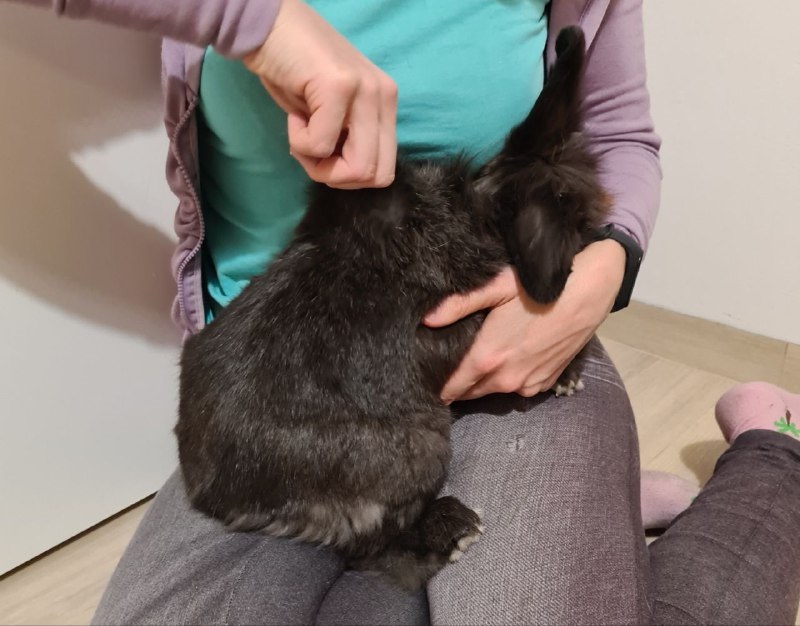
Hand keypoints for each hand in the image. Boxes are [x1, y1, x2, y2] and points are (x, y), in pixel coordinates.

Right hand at [242, 0, 397, 188]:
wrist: (267, 25)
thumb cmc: (294, 70)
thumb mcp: (332, 113)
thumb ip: (348, 139)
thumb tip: (346, 176)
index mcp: (386, 104)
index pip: (385, 169)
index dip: (350, 176)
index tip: (324, 153)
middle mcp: (383, 96)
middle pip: (376, 175)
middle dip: (336, 177)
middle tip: (310, 152)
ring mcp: (365, 91)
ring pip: (357, 168)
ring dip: (319, 165)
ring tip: (302, 134)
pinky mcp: (339, 87)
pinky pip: (321, 146)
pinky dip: (300, 144)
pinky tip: (293, 116)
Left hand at [424, 240, 625, 402]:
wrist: (590, 289)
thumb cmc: (538, 285)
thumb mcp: (494, 288)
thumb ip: (457, 305)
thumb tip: (426, 319)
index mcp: (487, 358)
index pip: (451, 388)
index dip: (437, 386)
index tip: (426, 380)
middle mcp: (506, 379)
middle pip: (470, 392)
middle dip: (458, 384)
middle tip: (448, 366)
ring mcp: (528, 384)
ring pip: (494, 390)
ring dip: (484, 381)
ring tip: (479, 359)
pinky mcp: (546, 382)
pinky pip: (519, 388)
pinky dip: (510, 378)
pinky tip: (510, 357)